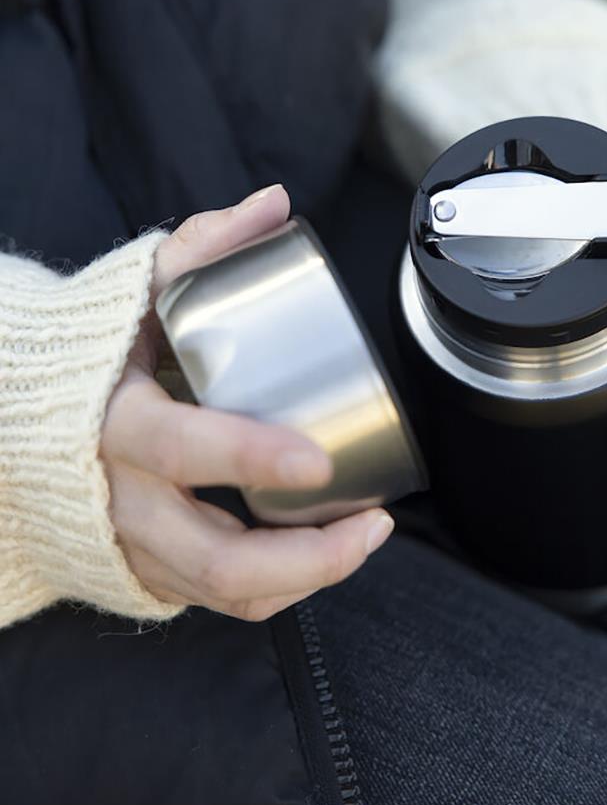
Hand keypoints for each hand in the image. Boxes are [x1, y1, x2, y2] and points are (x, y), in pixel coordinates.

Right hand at [100, 185, 393, 620]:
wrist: (22, 419)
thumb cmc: (91, 355)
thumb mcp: (137, 291)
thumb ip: (202, 246)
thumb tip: (271, 204)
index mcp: (116, 423)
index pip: (182, 450)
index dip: (251, 458)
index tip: (320, 459)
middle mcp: (121, 498)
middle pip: (216, 557)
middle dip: (308, 554)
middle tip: (373, 522)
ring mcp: (134, 544)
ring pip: (225, 590)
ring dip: (307, 576)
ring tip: (366, 536)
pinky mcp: (147, 570)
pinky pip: (218, 601)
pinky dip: (278, 588)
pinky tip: (322, 557)